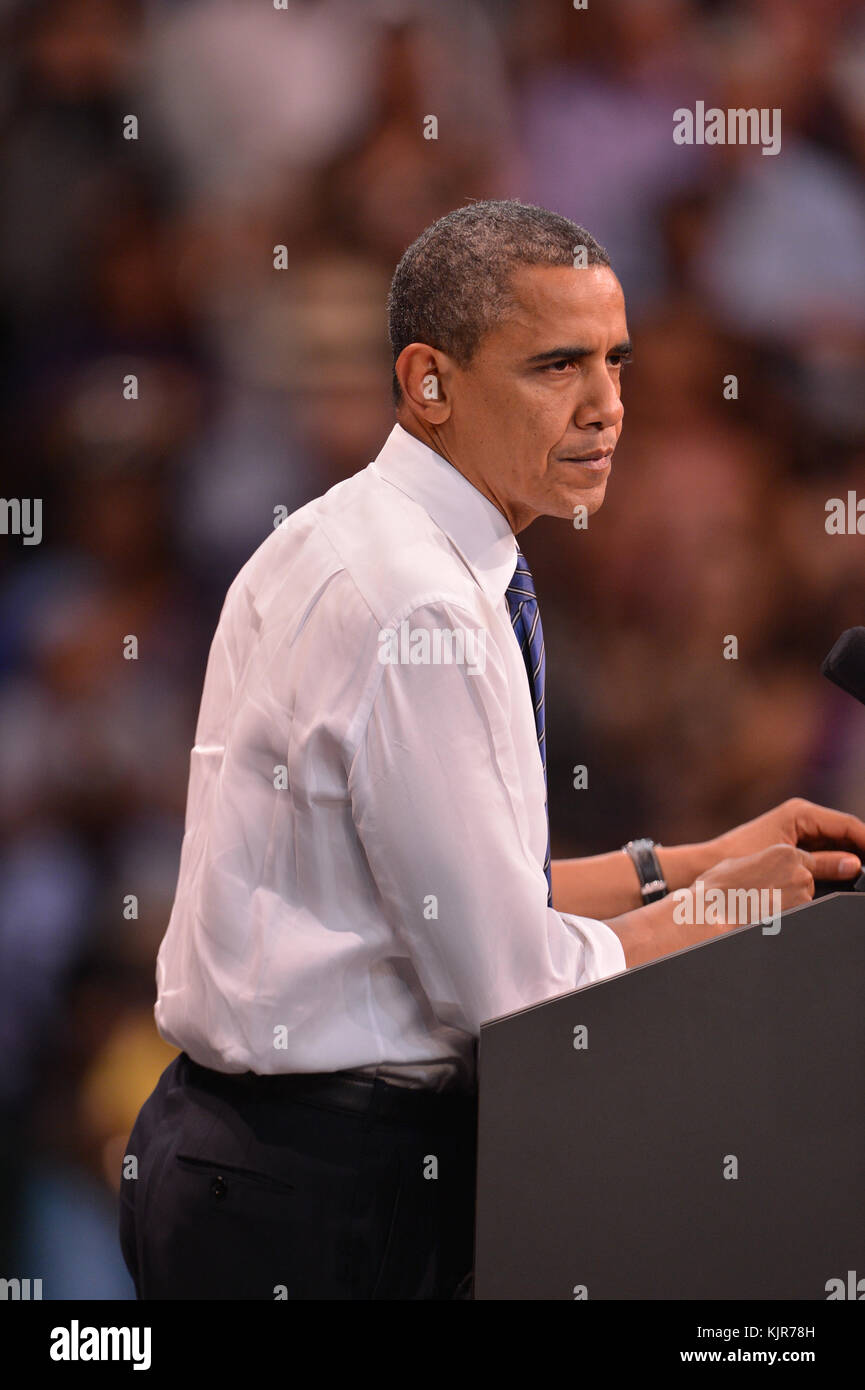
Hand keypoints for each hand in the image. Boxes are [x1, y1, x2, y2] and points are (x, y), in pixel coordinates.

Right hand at [695, 843, 817, 925]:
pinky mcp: (799, 917)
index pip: (804, 861)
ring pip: (803, 900)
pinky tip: (766, 918)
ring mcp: (802, 897)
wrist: (713, 912)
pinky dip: (787, 917)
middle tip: (768, 897)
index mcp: (784, 853)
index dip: (792, 871)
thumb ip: (759, 862)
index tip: (780, 880)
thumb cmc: (718, 887)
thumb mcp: (736, 863)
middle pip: (806, 881)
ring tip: (764, 909)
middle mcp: (798, 872)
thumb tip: (763, 867)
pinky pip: (798, 916)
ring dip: (790, 904)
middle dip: (792, 888)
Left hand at [708, 798, 864, 883]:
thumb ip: (824, 863)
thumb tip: (856, 866)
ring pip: (837, 842)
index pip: (848, 824)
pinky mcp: (795, 841)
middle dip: (860, 851)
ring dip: (849, 857)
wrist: (710, 862)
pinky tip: (845, 877)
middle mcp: (803, 815)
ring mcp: (799, 828)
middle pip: (846, 832)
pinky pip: (824, 850)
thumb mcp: (789, 860)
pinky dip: (835, 862)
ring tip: (861, 876)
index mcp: (802, 812)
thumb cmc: (743, 857)